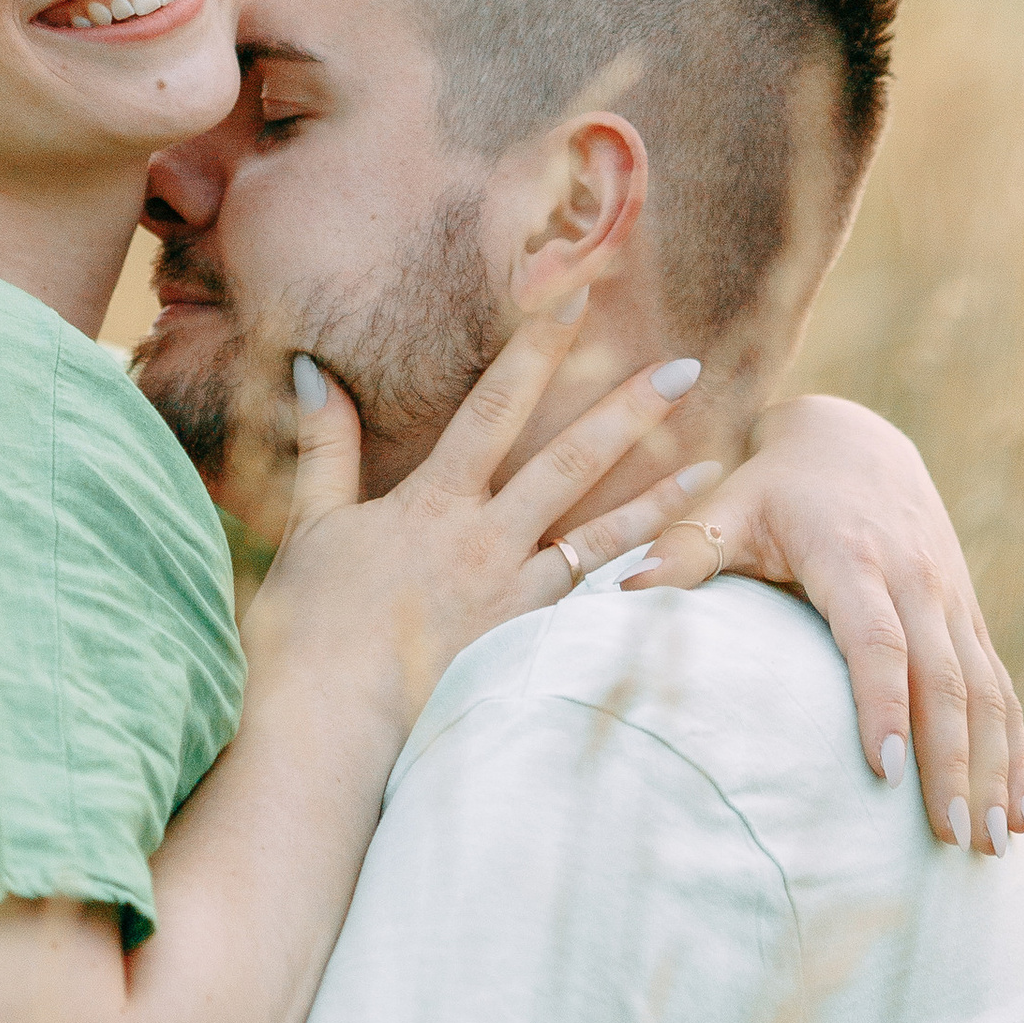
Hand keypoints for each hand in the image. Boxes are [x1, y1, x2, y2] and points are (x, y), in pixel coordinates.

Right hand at [243, 283, 720, 733]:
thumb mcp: (311, 525)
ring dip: (661, 496)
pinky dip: (640, 586)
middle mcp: (485, 543)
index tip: (578, 296)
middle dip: (630, 409)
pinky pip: (596, 611)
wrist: (326, 726)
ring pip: (603, 536)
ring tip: (716, 465)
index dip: (537, 348)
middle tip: (688, 367)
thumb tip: (312, 368)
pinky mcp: (526, 651)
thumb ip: (323, 444)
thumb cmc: (307, 628)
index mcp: (432, 503)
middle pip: (571, 462)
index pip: (495, 408)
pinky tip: (681, 568)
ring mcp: (513, 600)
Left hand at [610, 392, 1023, 855]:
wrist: (853, 439)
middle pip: (946, 679)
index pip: (875, 637)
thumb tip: (621, 593)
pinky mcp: (970, 617)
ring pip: (987, 691)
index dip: (882, 702)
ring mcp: (952, 600)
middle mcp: (916, 578)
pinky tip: (1019, 815)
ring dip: (995, 769)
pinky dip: (1013, 752)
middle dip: (954, 761)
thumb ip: (682, 548)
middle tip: (952, 839)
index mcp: (853, 555)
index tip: (885, 771)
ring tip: (994, 848)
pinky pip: (1002, 689)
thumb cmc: (773, 484)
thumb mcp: (726, 503)